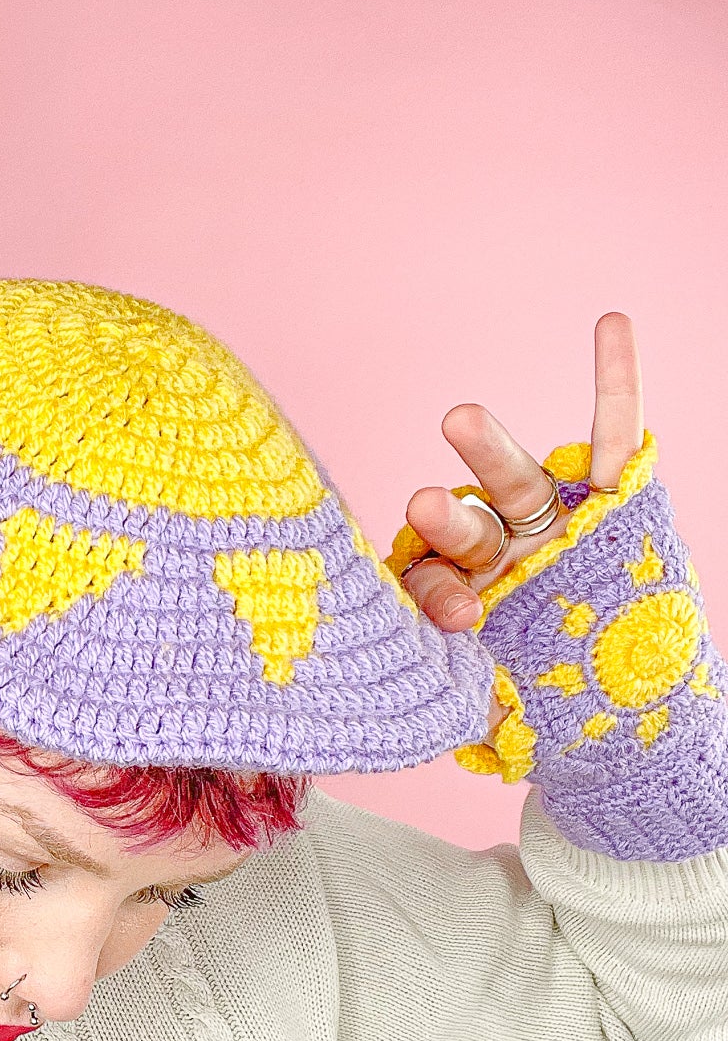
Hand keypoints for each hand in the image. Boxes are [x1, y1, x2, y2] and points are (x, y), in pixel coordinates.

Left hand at [399, 314, 644, 726]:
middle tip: (420, 505)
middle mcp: (498, 553)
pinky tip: (611, 324)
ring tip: (458, 420)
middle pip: (463, 525)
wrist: (626, 717)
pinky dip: (617, 381)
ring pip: (517, 482)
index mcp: (460, 597)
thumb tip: (415, 688)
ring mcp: (552, 523)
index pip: (432, 586)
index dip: (437, 597)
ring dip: (489, 451)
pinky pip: (616, 433)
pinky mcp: (614, 502)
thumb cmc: (544, 707)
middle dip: (444, 519)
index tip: (458, 619)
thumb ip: (457, 690)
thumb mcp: (493, 708)